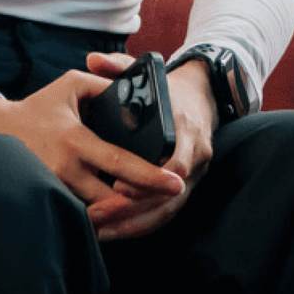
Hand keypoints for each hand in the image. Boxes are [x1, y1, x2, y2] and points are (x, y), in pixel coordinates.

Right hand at [0, 54, 186, 225]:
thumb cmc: (38, 106)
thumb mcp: (71, 85)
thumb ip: (104, 84)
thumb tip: (135, 90)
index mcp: (75, 140)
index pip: (120, 163)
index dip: (150, 176)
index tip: (175, 183)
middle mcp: (66, 169)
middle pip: (113, 199)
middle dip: (141, 202)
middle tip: (166, 198)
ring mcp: (55, 188)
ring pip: (97, 213)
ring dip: (122, 213)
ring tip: (147, 205)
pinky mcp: (48, 199)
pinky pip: (81, 216)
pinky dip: (102, 216)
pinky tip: (118, 211)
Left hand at [84, 52, 217, 241]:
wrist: (200, 98)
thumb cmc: (167, 88)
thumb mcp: (147, 72)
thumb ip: (118, 66)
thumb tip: (93, 59)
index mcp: (187, 128)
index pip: (176, 162)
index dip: (148, 177)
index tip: (117, 184)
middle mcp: (195, 156)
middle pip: (170, 196)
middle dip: (133, 209)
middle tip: (97, 215)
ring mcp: (193, 176)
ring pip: (167, 211)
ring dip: (133, 224)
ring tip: (98, 231)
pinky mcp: (185, 189)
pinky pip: (165, 215)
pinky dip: (140, 227)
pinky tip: (112, 233)